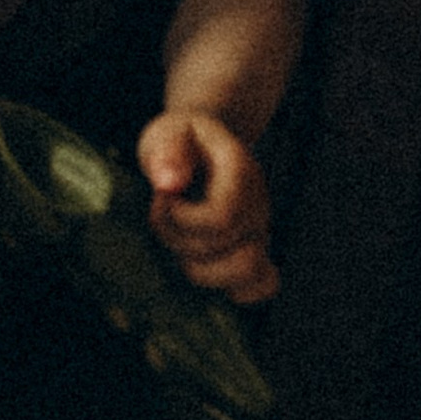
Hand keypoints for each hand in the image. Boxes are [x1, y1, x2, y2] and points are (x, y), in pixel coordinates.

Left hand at [138, 110, 278, 306]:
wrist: (202, 143)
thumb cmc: (183, 140)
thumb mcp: (168, 132)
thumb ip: (169, 153)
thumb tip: (168, 184)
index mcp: (242, 173)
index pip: (222, 219)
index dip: (182, 218)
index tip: (161, 196)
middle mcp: (257, 207)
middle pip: (236, 255)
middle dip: (187, 244)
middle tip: (166, 217)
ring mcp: (259, 232)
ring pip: (243, 277)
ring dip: (198, 265)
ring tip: (178, 235)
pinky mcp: (253, 252)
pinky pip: (260, 287)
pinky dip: (229, 285)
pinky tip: (202, 260)